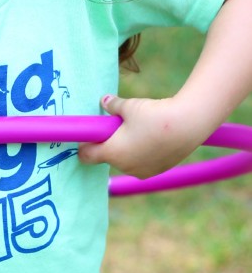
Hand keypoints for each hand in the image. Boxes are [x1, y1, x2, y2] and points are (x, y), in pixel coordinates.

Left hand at [77, 94, 207, 178]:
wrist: (188, 125)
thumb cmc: (153, 115)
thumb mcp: (129, 106)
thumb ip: (113, 106)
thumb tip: (104, 101)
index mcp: (112, 153)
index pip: (87, 156)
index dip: (84, 145)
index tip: (88, 135)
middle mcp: (125, 167)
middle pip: (108, 156)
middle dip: (109, 143)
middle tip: (117, 125)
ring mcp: (143, 171)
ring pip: (126, 160)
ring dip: (126, 148)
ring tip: (138, 129)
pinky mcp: (158, 171)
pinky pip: (141, 162)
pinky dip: (141, 152)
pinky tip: (151, 137)